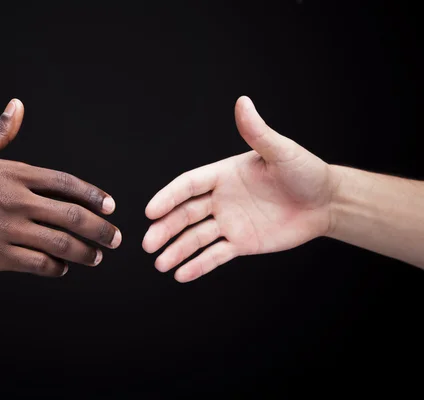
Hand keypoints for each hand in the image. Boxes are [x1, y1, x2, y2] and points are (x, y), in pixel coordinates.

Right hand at [0, 99, 121, 276]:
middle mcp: (16, 202)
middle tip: (114, 238)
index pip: (66, 184)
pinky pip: (36, 265)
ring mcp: (7, 230)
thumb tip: (17, 106)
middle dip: (100, 230)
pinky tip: (61, 268)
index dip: (93, 195)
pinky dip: (54, 268)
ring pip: (60, 244)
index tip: (110, 206)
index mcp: (13, 173)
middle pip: (72, 217)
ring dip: (84, 253)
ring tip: (96, 257)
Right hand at [142, 96, 336, 282]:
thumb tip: (242, 102)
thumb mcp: (281, 152)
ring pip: (195, 238)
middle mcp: (220, 199)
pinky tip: (181, 275)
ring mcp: (228, 222)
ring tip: (160, 263)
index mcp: (223, 175)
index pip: (187, 186)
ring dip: (177, 250)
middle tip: (148, 244)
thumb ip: (257, 132)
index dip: (168, 197)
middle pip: (184, 214)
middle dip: (165, 228)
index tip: (151, 211)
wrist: (326, 202)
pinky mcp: (240, 243)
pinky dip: (198, 266)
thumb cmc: (305, 171)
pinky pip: (214, 255)